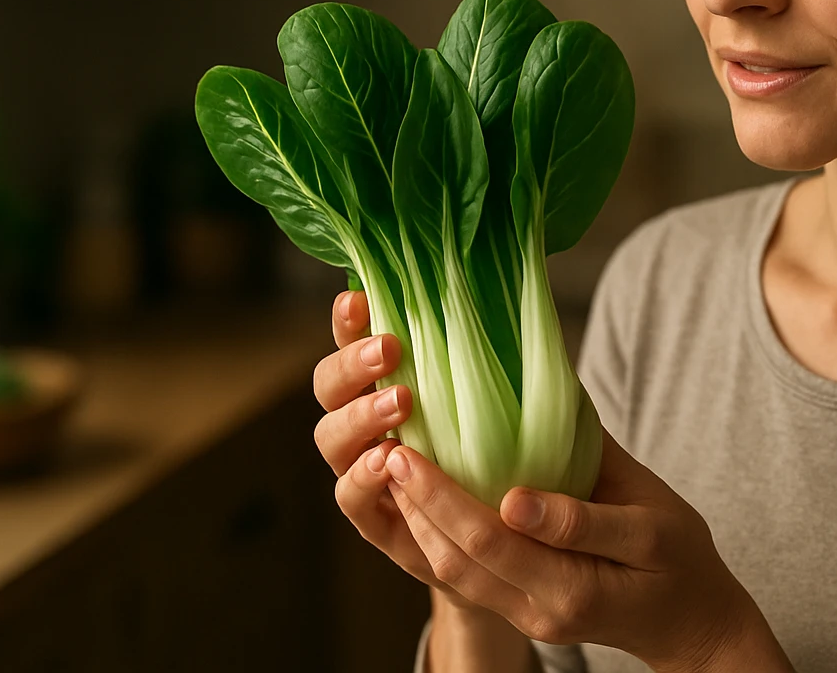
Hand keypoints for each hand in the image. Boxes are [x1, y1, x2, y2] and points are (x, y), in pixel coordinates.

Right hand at [312, 289, 477, 608]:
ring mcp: (361, 471)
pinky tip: (387, 462)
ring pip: (331, 438)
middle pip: (328, 387)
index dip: (348, 321)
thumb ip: (488, 361)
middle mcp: (363, 424)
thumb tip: (508, 303)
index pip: (353, 344)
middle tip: (388, 349)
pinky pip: (350, 498)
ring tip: (400, 403)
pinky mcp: (374, 519)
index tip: (358, 299)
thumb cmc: (500, 452)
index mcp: (384, 385)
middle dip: (352, 364)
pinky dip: (363, 478)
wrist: (503, 537)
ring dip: (359, 416)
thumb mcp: (500, 400)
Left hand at [387, 423, 772, 671]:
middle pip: (458, 561)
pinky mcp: (522, 610)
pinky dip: (437, 539)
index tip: (411, 452)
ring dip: (418, 524)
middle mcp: (539, 612)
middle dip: (417, 505)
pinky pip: (468, 578)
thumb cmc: (682, 561)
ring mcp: (527, 617)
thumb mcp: (653, 525)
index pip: (489, 542)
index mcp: (573, 588)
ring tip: (393, 471)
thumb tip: (529, 459)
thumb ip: (586, 506)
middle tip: (387, 451)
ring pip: (454, 575)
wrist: (695, 623)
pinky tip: (423, 501)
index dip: (443, 497)